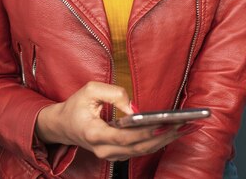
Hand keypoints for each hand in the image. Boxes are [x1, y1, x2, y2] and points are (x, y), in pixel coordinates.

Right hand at [35, 81, 194, 161]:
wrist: (62, 125)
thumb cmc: (76, 105)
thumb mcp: (90, 90)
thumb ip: (113, 94)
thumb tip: (134, 107)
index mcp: (94, 133)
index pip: (124, 136)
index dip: (144, 131)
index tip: (162, 123)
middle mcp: (103, 149)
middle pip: (137, 147)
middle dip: (161, 136)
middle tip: (182, 124)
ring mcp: (109, 155)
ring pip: (140, 151)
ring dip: (162, 140)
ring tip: (182, 128)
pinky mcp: (116, 154)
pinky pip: (138, 150)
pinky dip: (155, 142)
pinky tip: (170, 132)